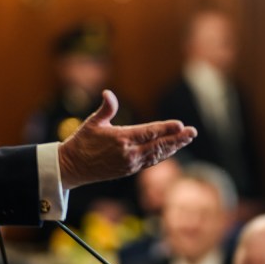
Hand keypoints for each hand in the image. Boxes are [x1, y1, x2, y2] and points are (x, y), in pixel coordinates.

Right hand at [58, 90, 196, 188]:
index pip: (149, 133)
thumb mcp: (92, 123)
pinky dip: (162, 155)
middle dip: (177, 139)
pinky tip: (171, 149)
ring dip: (173, 147)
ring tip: (186, 139)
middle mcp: (128, 153)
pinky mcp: (129, 170)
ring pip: (157, 155)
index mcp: (121, 139)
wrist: (72, 167)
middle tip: (192, 132)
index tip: (180, 124)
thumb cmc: (81, 142)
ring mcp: (130, 164)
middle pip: (158, 145)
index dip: (166, 129)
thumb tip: (108, 93)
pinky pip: (150, 162)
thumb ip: (106, 108)